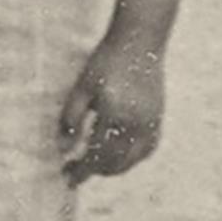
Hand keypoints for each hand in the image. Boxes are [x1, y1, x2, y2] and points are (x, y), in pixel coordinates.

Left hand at [60, 28, 165, 180]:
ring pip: (132, 160)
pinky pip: (146, 150)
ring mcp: (151, 123)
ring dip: (112, 168)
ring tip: (93, 165)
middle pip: (115, 163)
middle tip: (74, 171)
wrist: (139, 43)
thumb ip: (71, 118)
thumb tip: (63, 148)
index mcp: (115, 116)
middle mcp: (137, 124)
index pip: (96, 155)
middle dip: (94, 171)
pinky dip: (131, 159)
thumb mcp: (82, 87)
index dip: (81, 170)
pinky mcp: (158, 119)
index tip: (67, 178)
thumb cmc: (106, 61)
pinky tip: (118, 156)